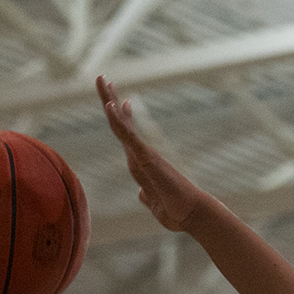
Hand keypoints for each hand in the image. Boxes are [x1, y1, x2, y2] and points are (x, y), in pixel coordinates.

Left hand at [97, 75, 207, 231]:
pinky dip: (118, 120)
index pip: (126, 135)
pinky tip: (109, 105)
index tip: (117, 100)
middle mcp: (141, 154)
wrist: (192, 216)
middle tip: (101, 77)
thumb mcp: (154, 205)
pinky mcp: (147, 158)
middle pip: (120, 122)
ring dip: (109, 100)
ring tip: (101, 79)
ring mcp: (144, 154)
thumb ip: (146, 196)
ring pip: (121, 123)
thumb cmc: (177, 212)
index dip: (120, 117)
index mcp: (140, 162)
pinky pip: (128, 136)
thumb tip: (141, 193)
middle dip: (110, 99)